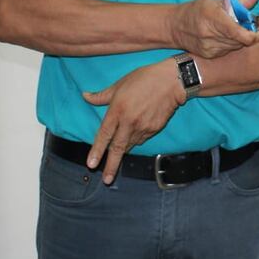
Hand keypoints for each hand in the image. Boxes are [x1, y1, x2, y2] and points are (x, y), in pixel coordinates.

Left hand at [82, 59, 184, 183]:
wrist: (173, 81)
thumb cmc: (145, 78)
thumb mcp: (120, 84)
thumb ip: (102, 95)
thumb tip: (85, 96)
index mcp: (118, 110)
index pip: (104, 135)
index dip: (97, 151)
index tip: (91, 164)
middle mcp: (129, 122)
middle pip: (117, 148)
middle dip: (111, 166)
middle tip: (106, 180)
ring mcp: (143, 127)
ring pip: (130, 145)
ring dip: (123, 151)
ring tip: (118, 158)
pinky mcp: (154, 129)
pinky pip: (142, 139)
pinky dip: (136, 140)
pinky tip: (135, 135)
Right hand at [168, 0, 258, 57]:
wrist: (175, 26)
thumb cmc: (197, 10)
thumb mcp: (216, 1)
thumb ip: (238, 2)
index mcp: (212, 17)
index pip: (235, 32)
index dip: (250, 36)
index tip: (258, 34)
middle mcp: (210, 35)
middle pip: (238, 40)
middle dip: (246, 33)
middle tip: (246, 24)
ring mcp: (209, 47)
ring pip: (235, 46)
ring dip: (240, 39)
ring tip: (233, 28)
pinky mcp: (209, 55)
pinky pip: (228, 50)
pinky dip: (231, 44)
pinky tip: (224, 36)